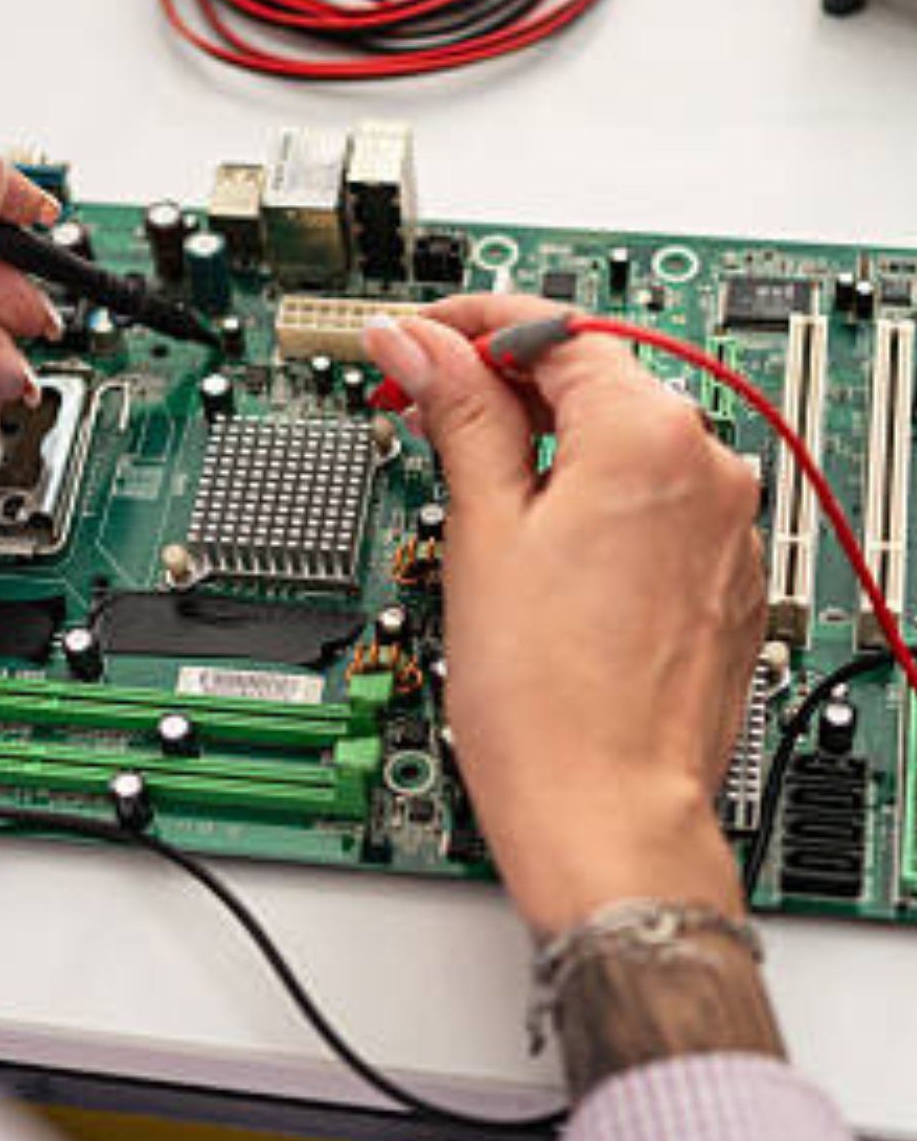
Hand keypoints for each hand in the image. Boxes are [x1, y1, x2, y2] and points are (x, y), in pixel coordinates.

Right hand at [363, 295, 764, 936]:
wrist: (606, 814)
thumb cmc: (547, 700)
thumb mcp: (484, 530)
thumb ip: (460, 414)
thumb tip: (420, 343)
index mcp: (651, 435)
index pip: (553, 328)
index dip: (468, 326)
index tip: (415, 340)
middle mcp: (709, 468)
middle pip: (593, 379)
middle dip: (501, 383)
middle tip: (420, 406)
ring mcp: (725, 527)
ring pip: (621, 443)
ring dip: (542, 443)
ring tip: (466, 479)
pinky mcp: (720, 577)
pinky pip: (651, 503)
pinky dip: (589, 498)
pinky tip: (532, 535)